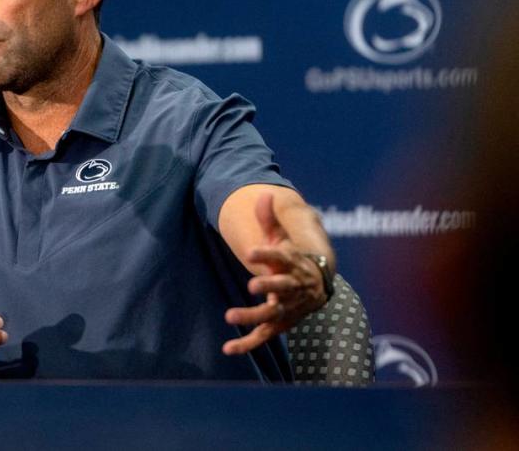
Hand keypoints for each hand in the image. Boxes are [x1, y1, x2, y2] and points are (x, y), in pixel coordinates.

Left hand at [222, 193, 327, 354]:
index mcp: (292, 263)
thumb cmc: (293, 259)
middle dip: (268, 287)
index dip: (266, 254)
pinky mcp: (278, 324)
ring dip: (252, 316)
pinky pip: (263, 336)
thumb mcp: (283, 239)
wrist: (317, 288)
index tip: (249, 251)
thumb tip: (262, 194)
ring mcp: (286, 308)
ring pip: (271, 314)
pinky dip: (246, 345)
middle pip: (282, 287)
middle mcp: (291, 287)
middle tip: (251, 285)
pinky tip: (227, 350)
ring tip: (229, 316)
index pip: (280, 257)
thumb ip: (269, 221)